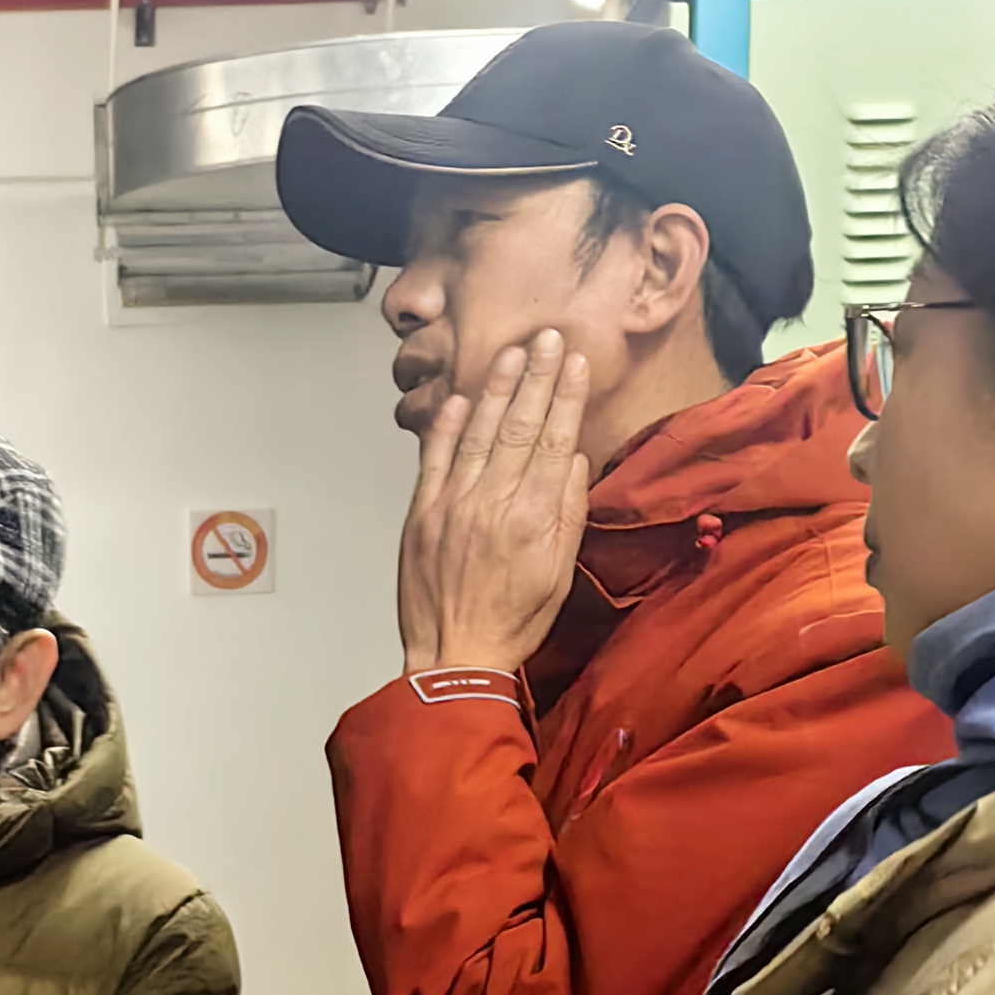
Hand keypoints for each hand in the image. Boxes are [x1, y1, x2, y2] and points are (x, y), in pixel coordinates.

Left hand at [396, 333, 595, 675]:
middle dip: (535, 377)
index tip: (573, 363)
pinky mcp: (421, 516)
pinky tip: (459, 398)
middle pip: (519, 426)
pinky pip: (434, 460)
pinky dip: (446, 427)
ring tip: (511, 353)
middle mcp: (493, 504)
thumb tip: (573, 460)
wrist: (453, 657)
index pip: (554, 441)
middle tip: (547, 337)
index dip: (564, 397)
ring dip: (495, 389)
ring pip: (478, 434)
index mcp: (534, 518)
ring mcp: (453, 506)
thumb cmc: (512, 621)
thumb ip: (568, 514)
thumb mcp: (559, 574)